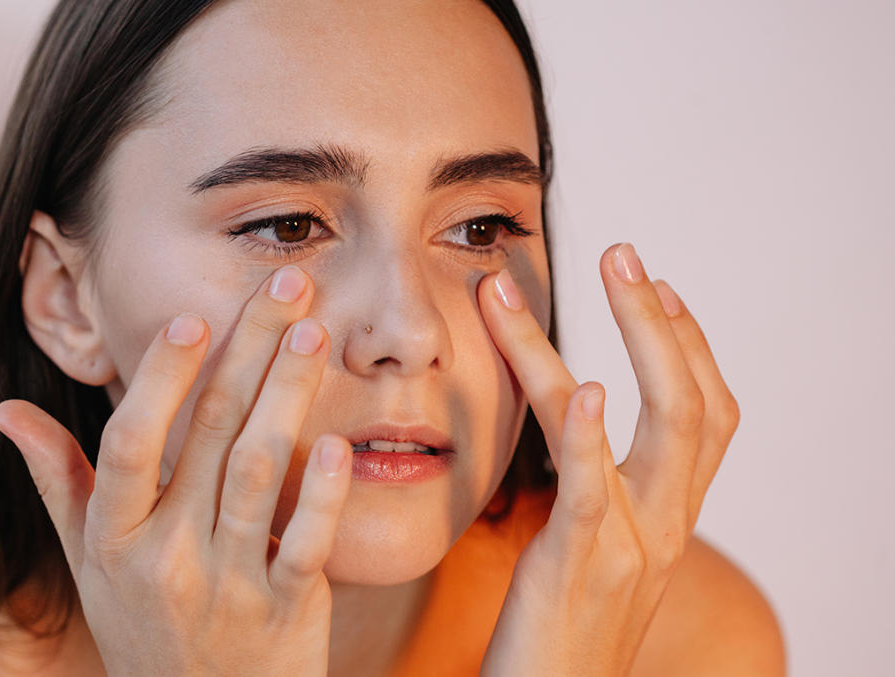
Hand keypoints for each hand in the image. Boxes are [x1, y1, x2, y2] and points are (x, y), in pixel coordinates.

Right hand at [0, 265, 352, 676]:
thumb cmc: (143, 628)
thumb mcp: (89, 563)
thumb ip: (58, 482)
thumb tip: (4, 413)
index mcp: (113, 538)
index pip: (128, 444)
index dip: (157, 378)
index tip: (190, 315)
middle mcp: (164, 558)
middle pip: (205, 434)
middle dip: (247, 350)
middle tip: (287, 285)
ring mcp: (225, 587)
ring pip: (255, 474)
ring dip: (286, 397)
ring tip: (312, 333)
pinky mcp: (283, 613)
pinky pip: (302, 547)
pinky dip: (319, 497)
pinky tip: (337, 444)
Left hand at [476, 243, 739, 675]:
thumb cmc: (555, 636)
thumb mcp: (595, 556)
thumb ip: (602, 497)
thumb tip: (584, 426)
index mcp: (668, 519)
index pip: (706, 416)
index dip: (688, 346)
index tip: (658, 288)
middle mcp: (665, 525)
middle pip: (695, 404)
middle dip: (660, 323)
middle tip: (623, 255)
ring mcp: (632, 544)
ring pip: (647, 423)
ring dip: (605, 348)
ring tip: (534, 288)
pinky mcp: (581, 564)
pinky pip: (596, 491)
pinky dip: (592, 436)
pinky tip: (590, 388)